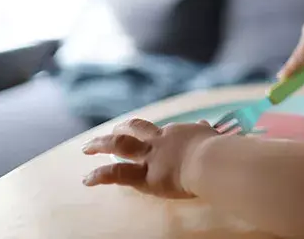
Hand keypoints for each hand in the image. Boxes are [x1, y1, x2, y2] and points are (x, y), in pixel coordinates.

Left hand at [82, 118, 217, 198]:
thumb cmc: (217, 150)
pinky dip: (100, 175)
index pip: (159, 133)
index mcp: (175, 133)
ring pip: (120, 146)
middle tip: (112, 130)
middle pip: (135, 129)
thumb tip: (204, 123)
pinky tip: (86, 179)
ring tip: (87, 147)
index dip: (152, 135)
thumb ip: (204, 130)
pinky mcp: (145, 177)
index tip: (151, 137)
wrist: (210, 161)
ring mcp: (150, 158)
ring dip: (101, 144)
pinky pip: (118, 174)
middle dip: (121, 129)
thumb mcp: (210, 135)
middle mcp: (159, 142)